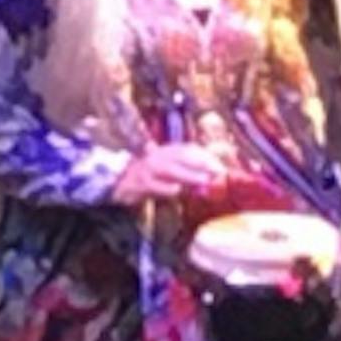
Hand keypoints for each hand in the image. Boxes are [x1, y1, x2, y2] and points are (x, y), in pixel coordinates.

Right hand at [114, 142, 230, 202]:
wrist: (120, 182)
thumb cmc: (150, 177)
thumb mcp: (168, 170)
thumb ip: (187, 172)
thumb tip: (210, 178)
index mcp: (167, 150)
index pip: (190, 149)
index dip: (206, 157)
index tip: (220, 166)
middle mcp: (158, 155)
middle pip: (183, 156)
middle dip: (202, 163)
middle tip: (218, 172)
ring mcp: (149, 168)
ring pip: (171, 169)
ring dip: (189, 174)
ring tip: (204, 180)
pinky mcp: (141, 182)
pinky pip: (156, 185)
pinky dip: (167, 187)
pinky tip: (177, 191)